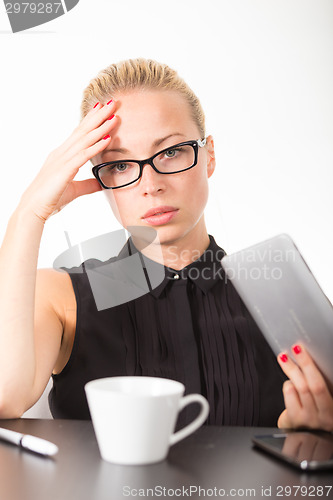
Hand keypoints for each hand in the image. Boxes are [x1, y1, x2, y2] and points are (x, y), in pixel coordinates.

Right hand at [18, 100, 116, 221]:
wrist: (33, 209)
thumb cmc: (49, 199)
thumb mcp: (74, 190)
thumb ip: (88, 185)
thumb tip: (101, 183)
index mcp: (61, 156)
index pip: (79, 133)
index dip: (91, 120)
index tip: (101, 109)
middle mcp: (61, 154)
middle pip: (82, 130)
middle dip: (98, 116)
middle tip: (111, 102)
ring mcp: (62, 160)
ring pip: (84, 139)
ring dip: (100, 127)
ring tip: (113, 115)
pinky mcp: (64, 170)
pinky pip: (83, 155)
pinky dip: (96, 146)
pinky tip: (107, 139)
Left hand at [277, 344, 332, 430]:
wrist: (304, 437)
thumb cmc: (316, 411)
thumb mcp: (325, 400)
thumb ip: (321, 385)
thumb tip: (307, 357)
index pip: (326, 385)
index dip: (315, 368)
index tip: (309, 353)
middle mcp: (327, 417)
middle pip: (315, 386)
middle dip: (305, 364)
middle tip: (297, 348)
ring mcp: (311, 420)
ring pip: (300, 388)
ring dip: (292, 371)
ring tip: (285, 359)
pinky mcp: (295, 421)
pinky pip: (289, 395)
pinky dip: (288, 384)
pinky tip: (289, 383)